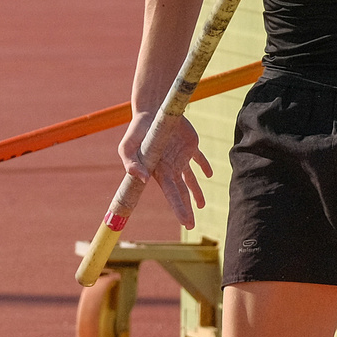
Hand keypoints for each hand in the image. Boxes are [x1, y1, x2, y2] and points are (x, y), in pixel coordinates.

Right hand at [119, 109, 211, 227]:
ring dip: (196, 192)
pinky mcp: (190, 145)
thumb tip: (141, 179)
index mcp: (159, 171)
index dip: (179, 208)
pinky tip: (208, 175)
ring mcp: (180, 157)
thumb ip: (131, 164)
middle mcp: (170, 167)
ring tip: (201, 205)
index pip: (171, 194)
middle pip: (181, 192)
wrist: (150, 110)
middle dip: (186, 208)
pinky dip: (204, 166)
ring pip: (190, 179)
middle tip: (191, 225)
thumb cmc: (137, 130)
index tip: (186, 222)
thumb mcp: (127, 147)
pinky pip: (199, 158)